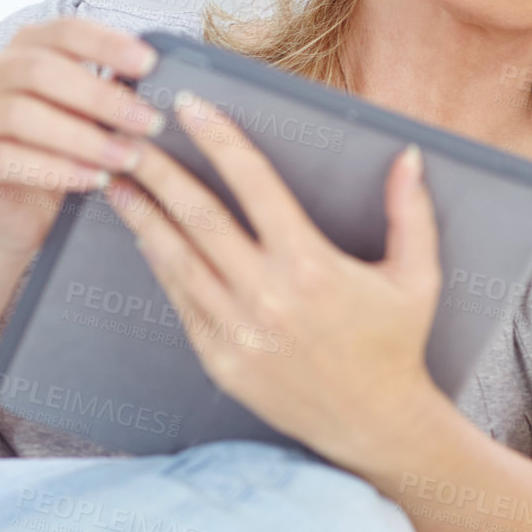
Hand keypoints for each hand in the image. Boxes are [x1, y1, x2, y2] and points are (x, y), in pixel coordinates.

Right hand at [0, 17, 164, 255]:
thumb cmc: (61, 155)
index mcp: (26, 50)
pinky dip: (56, 169)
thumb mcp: (88, 118)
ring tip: (126, 157)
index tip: (149, 63)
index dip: (107, 43)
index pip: (64, 30)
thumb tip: (155, 89)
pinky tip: (91, 179)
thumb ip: (108, 96)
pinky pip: (9, 159)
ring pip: (25, 115)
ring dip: (83, 137)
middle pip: (43, 70)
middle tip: (147, 122)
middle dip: (101, 96)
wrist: (19, 213)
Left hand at [102, 90, 443, 471]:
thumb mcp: (417, 277)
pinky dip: (158, 264)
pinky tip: (142, 236)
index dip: (218, 139)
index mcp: (310, 264)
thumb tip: (407, 156)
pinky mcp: (219, 357)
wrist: (373, 425)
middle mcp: (266, 294)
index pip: (254, 184)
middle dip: (159, 170)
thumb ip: (410, 212)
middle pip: (199, 216)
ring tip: (115, 180)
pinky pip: (180, 300)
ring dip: (142, 215)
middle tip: (128, 136)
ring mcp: (237, 329)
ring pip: (176, 259)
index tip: (190, 106)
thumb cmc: (395, 345)